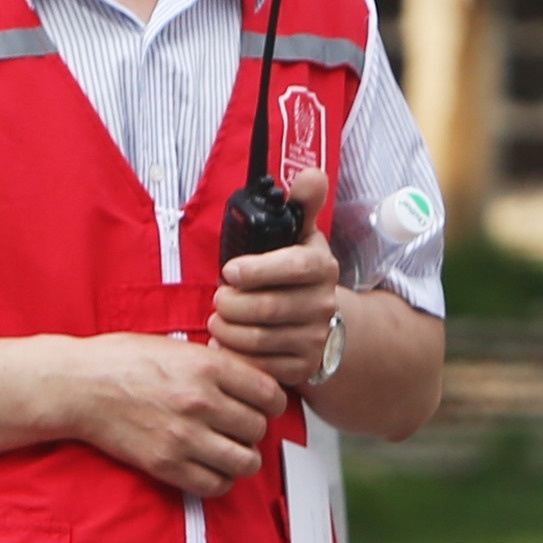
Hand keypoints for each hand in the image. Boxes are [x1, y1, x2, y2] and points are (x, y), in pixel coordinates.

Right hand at [53, 332, 285, 497]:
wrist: (78, 385)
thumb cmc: (122, 361)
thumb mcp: (179, 347)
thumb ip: (218, 366)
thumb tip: (254, 383)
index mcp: (209, 367)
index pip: (271, 394)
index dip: (271, 402)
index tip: (263, 405)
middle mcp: (201, 402)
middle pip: (260, 428)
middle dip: (254, 428)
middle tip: (239, 426)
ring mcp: (184, 436)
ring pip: (246, 461)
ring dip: (242, 457)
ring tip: (229, 448)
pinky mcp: (166, 464)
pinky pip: (216, 485)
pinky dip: (220, 479)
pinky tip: (211, 467)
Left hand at [211, 167, 341, 388]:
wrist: (322, 322)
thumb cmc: (297, 272)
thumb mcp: (301, 236)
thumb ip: (302, 204)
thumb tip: (311, 174)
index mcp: (322, 267)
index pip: (294, 267)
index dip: (258, 270)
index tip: (231, 270)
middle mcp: (323, 304)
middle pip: (267, 307)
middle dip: (231, 303)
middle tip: (218, 297)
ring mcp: (315, 339)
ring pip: (258, 339)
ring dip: (227, 329)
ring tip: (219, 319)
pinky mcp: (302, 368)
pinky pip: (259, 366)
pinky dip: (235, 355)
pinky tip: (228, 342)